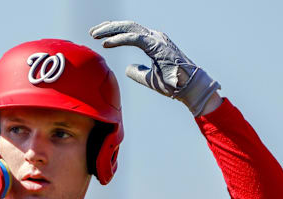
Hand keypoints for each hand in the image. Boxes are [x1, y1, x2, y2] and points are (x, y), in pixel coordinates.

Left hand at [89, 21, 220, 115]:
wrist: (189, 88)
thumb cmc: (172, 84)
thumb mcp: (148, 78)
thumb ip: (137, 72)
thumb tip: (128, 68)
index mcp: (153, 42)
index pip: (130, 31)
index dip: (113, 32)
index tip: (98, 36)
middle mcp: (155, 37)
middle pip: (127, 26)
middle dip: (108, 27)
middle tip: (92, 31)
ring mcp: (157, 39)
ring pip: (129, 28)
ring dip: (110, 30)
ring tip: (95, 34)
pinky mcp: (157, 46)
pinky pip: (134, 38)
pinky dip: (119, 39)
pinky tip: (106, 43)